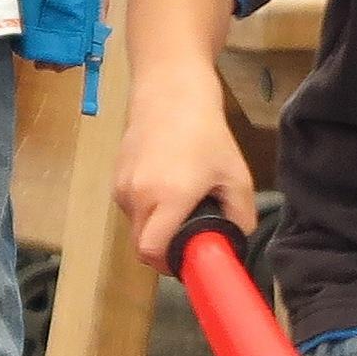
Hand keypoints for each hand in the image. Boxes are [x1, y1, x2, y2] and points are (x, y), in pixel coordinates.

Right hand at [114, 100, 256, 270]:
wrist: (170, 90)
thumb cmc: (206, 132)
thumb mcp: (236, 174)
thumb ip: (241, 215)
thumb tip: (236, 240)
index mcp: (167, 197)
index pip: (151, 252)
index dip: (168, 265)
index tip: (187, 259)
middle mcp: (137, 195)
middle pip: (141, 245)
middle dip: (163, 248)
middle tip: (188, 235)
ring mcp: (122, 185)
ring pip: (135, 225)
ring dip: (155, 225)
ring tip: (179, 200)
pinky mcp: (115, 175)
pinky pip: (129, 206)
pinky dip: (146, 207)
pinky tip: (165, 183)